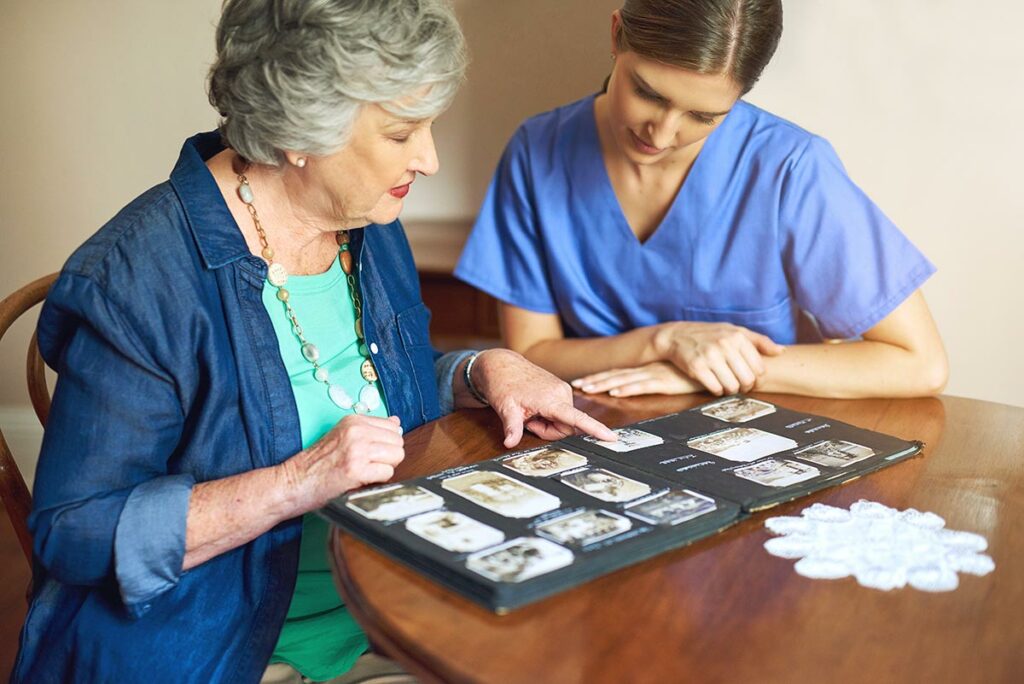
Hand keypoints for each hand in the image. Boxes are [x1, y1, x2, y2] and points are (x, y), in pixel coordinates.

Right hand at [282, 414, 404, 507]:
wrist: (293, 482)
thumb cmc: (317, 464)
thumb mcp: (342, 436)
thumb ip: (370, 428)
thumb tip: (396, 422)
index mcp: (353, 421)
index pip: (393, 427)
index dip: (386, 444)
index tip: (371, 453)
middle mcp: (356, 431)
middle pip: (398, 442)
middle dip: (388, 457)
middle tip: (368, 465)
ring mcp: (357, 449)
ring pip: (396, 456)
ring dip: (384, 468)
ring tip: (364, 472)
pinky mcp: (356, 469)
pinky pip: (387, 473)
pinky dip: (378, 480)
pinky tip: (361, 480)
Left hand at [471, 349, 617, 447]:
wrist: (502, 364)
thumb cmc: (503, 383)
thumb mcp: (505, 408)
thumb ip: (512, 427)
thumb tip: (509, 443)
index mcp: (551, 399)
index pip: (577, 418)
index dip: (595, 429)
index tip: (611, 438)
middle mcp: (562, 393)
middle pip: (566, 428)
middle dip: (547, 430)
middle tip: (528, 421)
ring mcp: (562, 390)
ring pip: (563, 421)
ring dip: (547, 423)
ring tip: (530, 412)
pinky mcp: (560, 390)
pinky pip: (561, 412)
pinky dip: (548, 415)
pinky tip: (535, 407)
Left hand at [572, 361, 702, 396]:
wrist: (717, 363)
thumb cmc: (698, 370)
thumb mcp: (677, 377)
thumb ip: (665, 380)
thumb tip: (655, 386)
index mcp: (649, 369)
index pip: (620, 373)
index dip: (602, 377)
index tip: (584, 381)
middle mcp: (648, 370)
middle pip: (616, 375)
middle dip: (595, 380)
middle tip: (575, 384)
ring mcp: (655, 375)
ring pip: (623, 380)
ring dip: (604, 384)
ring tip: (587, 388)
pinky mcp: (665, 382)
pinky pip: (642, 386)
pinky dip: (627, 389)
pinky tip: (615, 392)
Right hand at [653, 322, 784, 394]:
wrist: (676, 336)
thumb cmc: (709, 334)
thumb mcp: (734, 330)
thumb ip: (759, 341)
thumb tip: (781, 351)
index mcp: (738, 336)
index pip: (759, 367)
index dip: (757, 379)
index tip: (751, 380)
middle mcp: (725, 345)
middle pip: (747, 379)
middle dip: (745, 387)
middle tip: (740, 386)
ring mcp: (710, 356)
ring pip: (732, 386)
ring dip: (731, 390)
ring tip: (727, 385)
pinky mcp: (697, 368)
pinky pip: (715, 389)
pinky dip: (717, 391)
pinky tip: (715, 385)